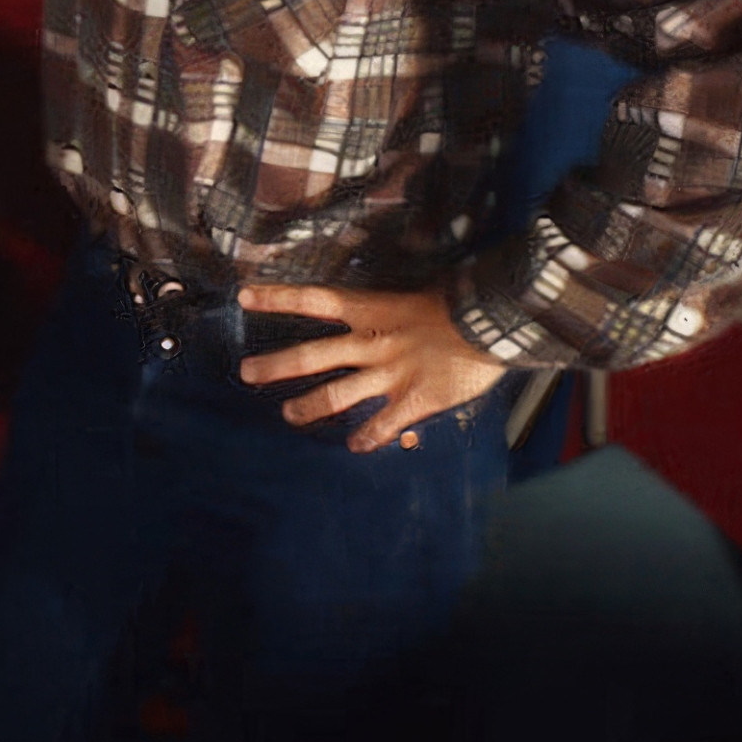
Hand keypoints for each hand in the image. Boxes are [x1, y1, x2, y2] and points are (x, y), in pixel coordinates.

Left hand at [234, 284, 509, 453]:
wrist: (497, 322)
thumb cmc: (459, 305)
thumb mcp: (415, 298)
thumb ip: (388, 314)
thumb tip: (372, 315)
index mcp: (371, 310)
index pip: (313, 300)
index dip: (277, 297)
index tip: (244, 295)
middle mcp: (373, 342)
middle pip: (312, 355)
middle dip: (276, 366)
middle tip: (246, 373)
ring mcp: (391, 374)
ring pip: (337, 395)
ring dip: (309, 407)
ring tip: (290, 415)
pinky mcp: (414, 400)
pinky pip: (381, 425)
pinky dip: (367, 437)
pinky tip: (355, 447)